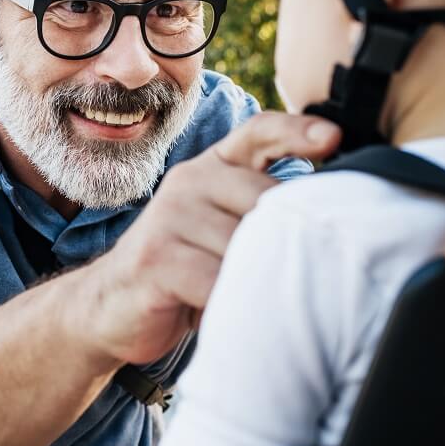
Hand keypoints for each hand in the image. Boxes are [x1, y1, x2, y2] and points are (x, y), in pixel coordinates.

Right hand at [75, 112, 340, 364]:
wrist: (109, 306)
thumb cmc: (183, 269)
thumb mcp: (221, 230)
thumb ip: (260, 214)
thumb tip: (335, 218)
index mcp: (210, 168)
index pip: (259, 134)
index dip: (298, 131)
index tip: (335, 137)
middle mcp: (189, 182)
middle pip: (268, 202)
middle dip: (282, 245)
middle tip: (282, 277)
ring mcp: (169, 217)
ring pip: (246, 246)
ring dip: (254, 282)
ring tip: (246, 301)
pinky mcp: (156, 257)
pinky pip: (218, 281)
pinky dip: (231, 304)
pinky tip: (224, 313)